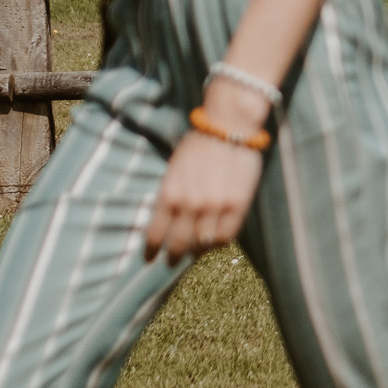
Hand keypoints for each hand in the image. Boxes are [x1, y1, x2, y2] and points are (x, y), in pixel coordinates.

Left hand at [145, 110, 266, 261]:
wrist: (229, 126)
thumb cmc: (198, 144)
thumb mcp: (174, 169)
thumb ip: (171, 195)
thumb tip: (169, 221)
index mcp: (170, 194)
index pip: (156, 234)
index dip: (152, 250)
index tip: (150, 258)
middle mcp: (190, 204)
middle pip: (179, 244)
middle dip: (173, 256)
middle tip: (172, 262)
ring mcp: (215, 206)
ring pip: (203, 244)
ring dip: (198, 250)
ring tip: (196, 251)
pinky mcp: (237, 205)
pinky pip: (226, 236)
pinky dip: (219, 243)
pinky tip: (215, 240)